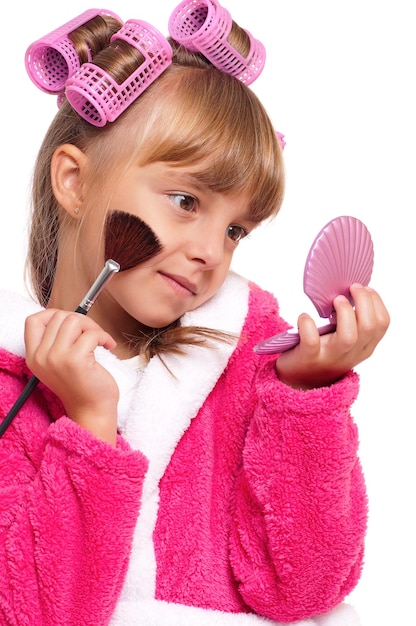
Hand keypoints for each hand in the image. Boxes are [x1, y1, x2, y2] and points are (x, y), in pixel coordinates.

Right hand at [24, 309, 118, 443]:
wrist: (92, 410)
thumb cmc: (82, 385)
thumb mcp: (58, 363)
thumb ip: (56, 342)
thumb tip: (68, 316)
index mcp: (34, 356)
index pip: (33, 321)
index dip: (54, 314)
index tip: (72, 324)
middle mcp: (41, 356)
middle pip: (58, 316)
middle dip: (81, 320)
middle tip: (93, 333)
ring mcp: (56, 358)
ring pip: (74, 320)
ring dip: (92, 327)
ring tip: (100, 340)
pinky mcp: (75, 360)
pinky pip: (91, 333)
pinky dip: (104, 336)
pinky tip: (108, 346)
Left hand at [275, 284, 389, 388]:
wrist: (300, 380)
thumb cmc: (323, 351)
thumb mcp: (345, 341)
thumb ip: (353, 322)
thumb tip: (353, 290)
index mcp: (364, 347)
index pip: (381, 324)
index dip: (376, 302)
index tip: (365, 288)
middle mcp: (350, 353)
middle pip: (369, 327)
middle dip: (364, 302)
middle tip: (351, 288)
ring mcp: (330, 357)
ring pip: (348, 337)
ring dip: (344, 313)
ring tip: (336, 300)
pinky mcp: (309, 358)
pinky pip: (311, 341)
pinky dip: (307, 324)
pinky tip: (304, 317)